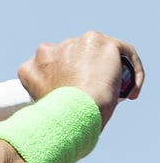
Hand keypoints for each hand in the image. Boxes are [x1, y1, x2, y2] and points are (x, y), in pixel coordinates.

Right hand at [18, 31, 143, 126]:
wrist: (72, 112)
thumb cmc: (56, 121)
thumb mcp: (42, 108)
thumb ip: (48, 97)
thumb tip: (59, 108)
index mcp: (30, 67)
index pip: (50, 68)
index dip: (64, 79)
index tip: (76, 93)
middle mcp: (47, 50)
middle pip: (71, 56)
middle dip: (84, 70)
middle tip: (96, 93)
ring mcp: (71, 44)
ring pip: (96, 52)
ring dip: (106, 68)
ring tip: (115, 94)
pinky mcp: (97, 41)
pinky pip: (122, 50)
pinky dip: (132, 69)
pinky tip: (133, 89)